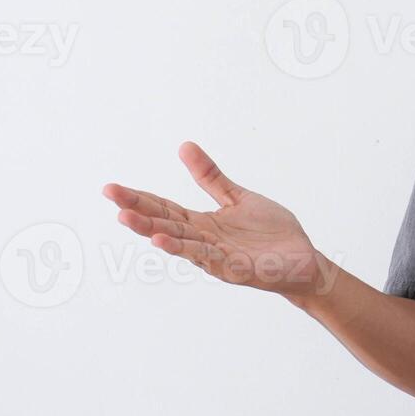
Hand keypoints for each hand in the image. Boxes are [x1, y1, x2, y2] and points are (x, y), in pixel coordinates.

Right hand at [103, 141, 332, 298]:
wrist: (304, 260)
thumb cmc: (271, 234)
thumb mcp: (238, 198)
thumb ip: (210, 177)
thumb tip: (184, 146)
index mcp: (202, 223)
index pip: (164, 207)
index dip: (138, 198)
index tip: (110, 187)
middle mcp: (203, 240)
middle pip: (164, 222)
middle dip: (136, 209)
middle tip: (110, 194)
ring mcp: (216, 256)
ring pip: (179, 241)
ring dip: (152, 230)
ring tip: (126, 217)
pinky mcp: (234, 269)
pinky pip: (206, 258)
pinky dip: (184, 249)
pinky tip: (163, 241)